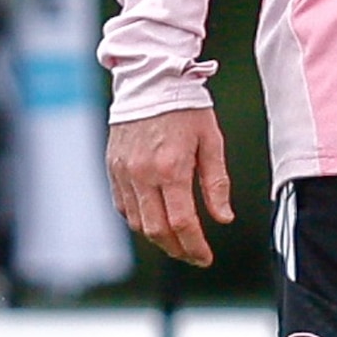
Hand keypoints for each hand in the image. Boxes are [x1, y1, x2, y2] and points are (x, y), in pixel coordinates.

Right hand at [109, 106, 232, 266]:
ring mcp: (124, 172)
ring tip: (177, 242)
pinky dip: (139, 220)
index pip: (182, 222)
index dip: (194, 246)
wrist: (150, 80)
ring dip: (157, 238)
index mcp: (171, 168)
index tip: (205, 257)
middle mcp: (143, 174)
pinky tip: (155, 221)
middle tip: (193, 255)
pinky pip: (123, 206)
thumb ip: (216, 183)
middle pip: (157, 230)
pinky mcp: (113, 167)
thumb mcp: (211, 141)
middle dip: (177, 250)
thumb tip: (223, 217)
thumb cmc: (186, 107)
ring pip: (137, 222)